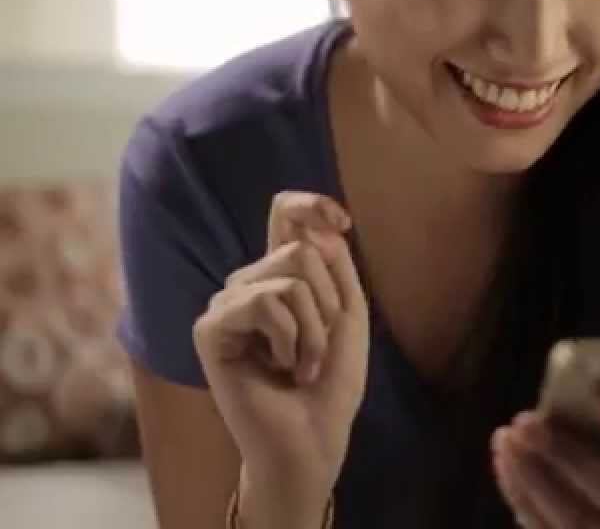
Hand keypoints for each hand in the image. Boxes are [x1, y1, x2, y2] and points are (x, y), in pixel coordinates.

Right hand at [194, 192, 369, 493]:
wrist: (313, 435)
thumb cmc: (331, 381)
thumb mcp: (348, 312)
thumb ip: (336, 264)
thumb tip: (317, 226)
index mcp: (281, 275)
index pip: (283, 214)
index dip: (311, 204)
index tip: (343, 220)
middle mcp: (250, 282)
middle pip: (300, 249)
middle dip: (328, 301)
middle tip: (320, 347)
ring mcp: (227, 304)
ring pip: (288, 277)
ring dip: (313, 328)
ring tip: (304, 364)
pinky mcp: (209, 328)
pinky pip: (265, 303)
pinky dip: (290, 338)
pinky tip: (282, 367)